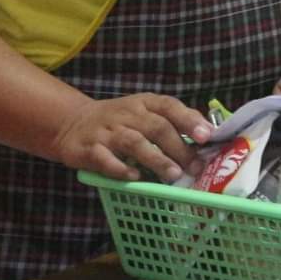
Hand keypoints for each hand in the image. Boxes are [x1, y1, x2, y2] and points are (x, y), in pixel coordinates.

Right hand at [51, 93, 212, 182]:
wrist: (72, 122)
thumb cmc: (120, 120)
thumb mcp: (145, 112)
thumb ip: (173, 120)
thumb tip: (208, 133)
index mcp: (144, 103)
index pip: (169, 106)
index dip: (189, 120)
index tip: (207, 136)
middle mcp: (126, 114)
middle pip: (156, 128)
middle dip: (179, 148)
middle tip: (195, 167)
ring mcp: (106, 131)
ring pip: (134, 143)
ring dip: (156, 159)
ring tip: (173, 175)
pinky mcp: (88, 149)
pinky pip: (105, 159)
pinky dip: (120, 168)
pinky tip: (135, 176)